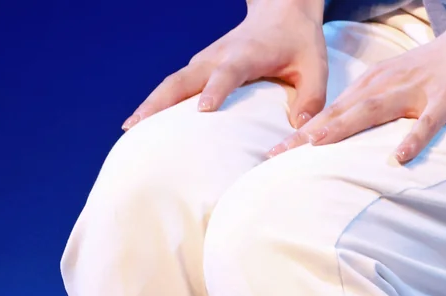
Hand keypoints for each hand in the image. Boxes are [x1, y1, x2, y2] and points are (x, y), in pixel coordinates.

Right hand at [122, 0, 328, 130]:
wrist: (281, 8)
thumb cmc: (299, 42)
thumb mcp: (315, 68)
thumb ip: (311, 100)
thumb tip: (298, 133)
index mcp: (246, 55)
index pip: (227, 73)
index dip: (215, 90)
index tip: (203, 111)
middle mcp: (218, 56)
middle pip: (183, 79)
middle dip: (160, 102)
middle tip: (137, 126)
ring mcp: (205, 61)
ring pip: (172, 82)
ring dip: (150, 104)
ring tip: (130, 129)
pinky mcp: (200, 67)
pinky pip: (175, 86)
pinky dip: (158, 103)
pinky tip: (144, 124)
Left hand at [266, 8, 445, 162]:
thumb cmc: (441, 68)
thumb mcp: (399, 87)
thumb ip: (373, 110)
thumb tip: (344, 137)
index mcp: (374, 85)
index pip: (330, 113)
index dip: (299, 133)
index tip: (271, 155)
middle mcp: (387, 86)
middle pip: (341, 113)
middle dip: (307, 134)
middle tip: (276, 155)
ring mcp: (416, 91)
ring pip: (374, 111)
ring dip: (344, 128)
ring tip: (317, 147)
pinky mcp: (445, 99)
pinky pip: (427, 122)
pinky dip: (413, 138)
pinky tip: (400, 157)